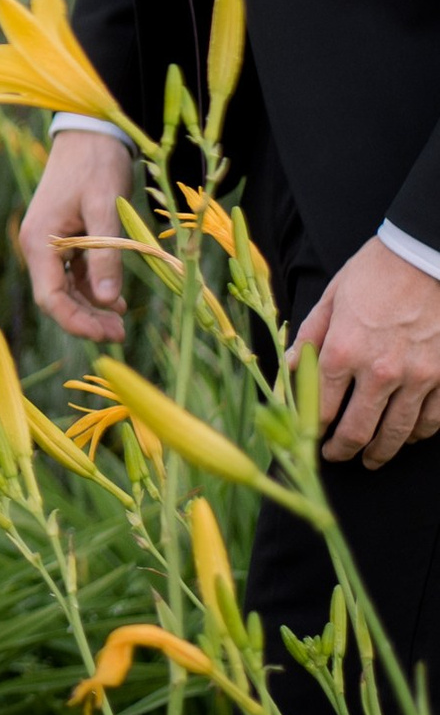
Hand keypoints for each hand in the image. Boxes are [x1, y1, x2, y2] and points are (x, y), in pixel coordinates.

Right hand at [20, 128, 130, 340]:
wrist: (90, 133)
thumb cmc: (96, 165)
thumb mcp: (105, 208)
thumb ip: (106, 254)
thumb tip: (110, 301)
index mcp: (41, 241)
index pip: (50, 297)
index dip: (76, 321)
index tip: (106, 334)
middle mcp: (39, 246)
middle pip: (57, 298)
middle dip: (86, 319)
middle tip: (120, 334)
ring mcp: (50, 244)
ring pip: (66, 289)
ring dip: (91, 307)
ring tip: (121, 322)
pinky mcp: (63, 239)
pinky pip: (74, 273)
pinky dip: (93, 288)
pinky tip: (116, 298)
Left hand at [299, 239, 439, 466]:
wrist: (426, 256)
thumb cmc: (376, 271)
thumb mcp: (332, 298)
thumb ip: (310, 338)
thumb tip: (289, 371)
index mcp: (343, 351)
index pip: (322, 410)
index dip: (313, 432)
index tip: (311, 439)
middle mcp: (379, 371)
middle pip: (358, 431)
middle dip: (343, 451)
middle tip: (337, 456)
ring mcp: (416, 377)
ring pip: (397, 434)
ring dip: (380, 452)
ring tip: (371, 458)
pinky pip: (431, 420)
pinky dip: (417, 433)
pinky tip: (407, 435)